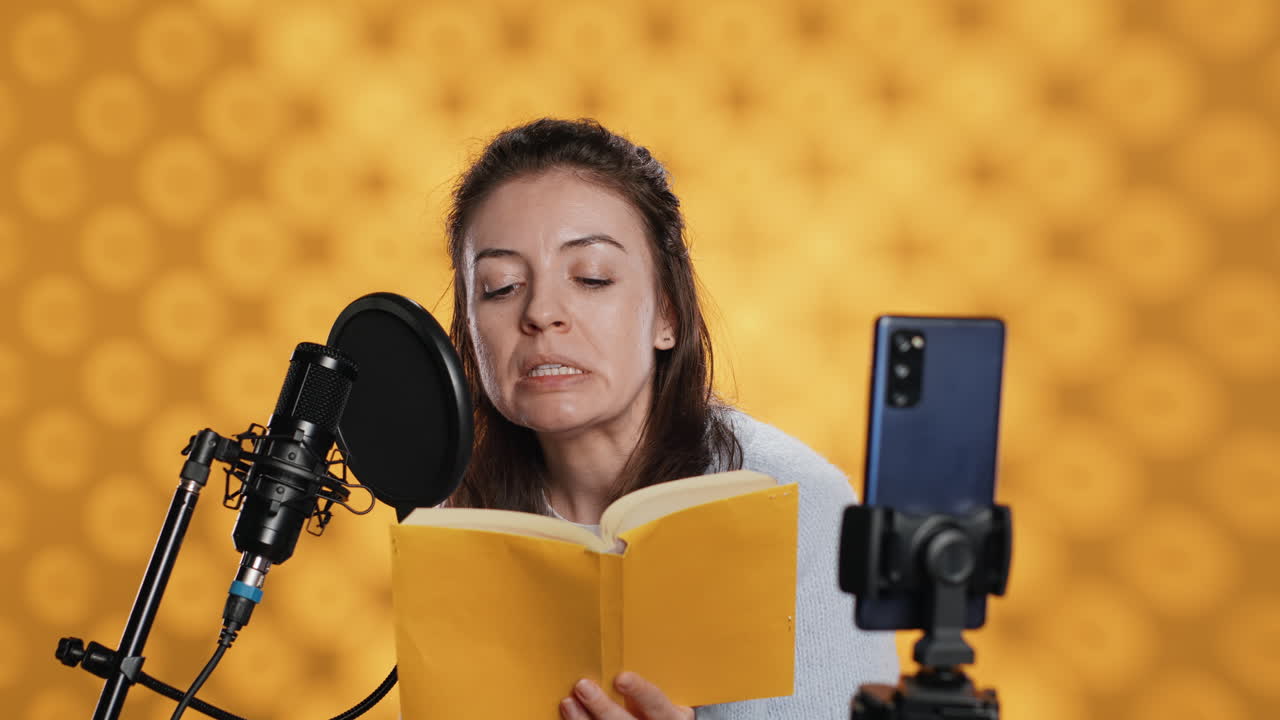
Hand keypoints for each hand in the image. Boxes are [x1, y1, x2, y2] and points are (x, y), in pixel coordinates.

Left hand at [560, 672, 694, 719]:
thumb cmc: (659, 709)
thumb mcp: (662, 698)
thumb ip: (646, 684)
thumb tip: (616, 648)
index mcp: (671, 715)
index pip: (655, 702)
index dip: (639, 690)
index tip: (621, 678)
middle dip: (602, 707)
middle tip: (582, 686)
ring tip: (568, 703)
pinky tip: (570, 715)